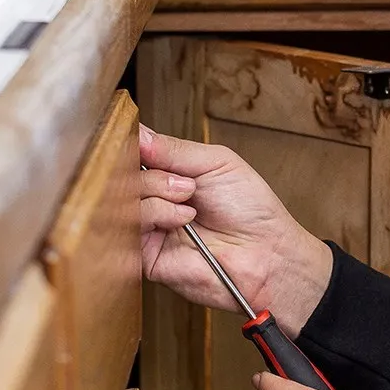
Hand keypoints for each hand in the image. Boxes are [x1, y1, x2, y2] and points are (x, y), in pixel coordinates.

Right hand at [138, 125, 333, 334]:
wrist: (267, 253)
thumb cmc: (251, 210)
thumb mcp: (217, 163)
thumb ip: (174, 148)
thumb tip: (139, 133)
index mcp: (170, 177)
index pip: (135, 156)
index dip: (137, 148)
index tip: (148, 146)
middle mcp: (154, 201)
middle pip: (123, 175)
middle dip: (154, 174)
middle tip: (186, 184)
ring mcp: (147, 228)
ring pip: (122, 198)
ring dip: (157, 192)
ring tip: (188, 201)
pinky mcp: (144, 256)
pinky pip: (127, 226)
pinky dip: (154, 214)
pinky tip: (182, 219)